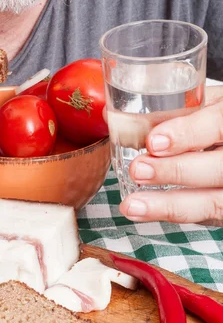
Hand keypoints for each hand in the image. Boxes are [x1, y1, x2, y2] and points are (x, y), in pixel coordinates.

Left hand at [119, 85, 222, 225]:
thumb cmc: (217, 123)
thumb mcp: (206, 106)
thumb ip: (171, 110)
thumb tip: (110, 115)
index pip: (219, 126)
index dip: (189, 133)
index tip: (154, 142)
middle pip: (219, 168)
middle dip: (176, 171)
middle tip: (138, 170)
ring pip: (214, 203)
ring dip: (169, 205)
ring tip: (132, 205)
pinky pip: (206, 216)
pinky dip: (173, 213)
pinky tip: (145, 212)